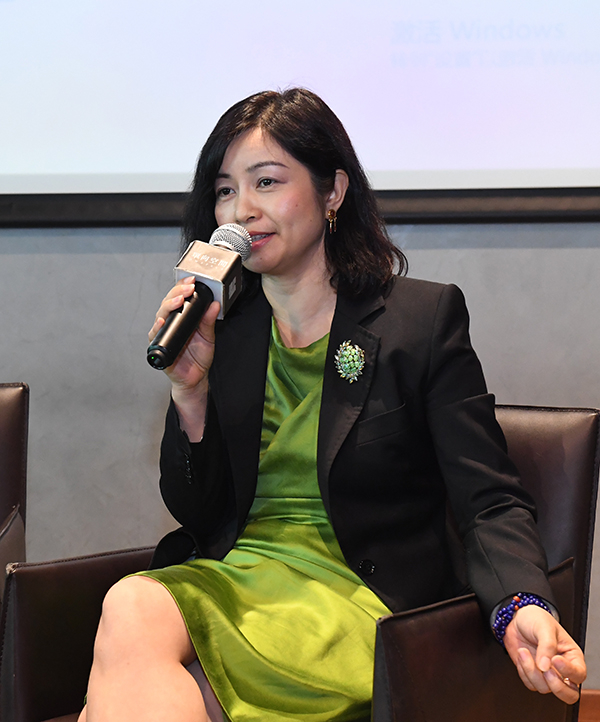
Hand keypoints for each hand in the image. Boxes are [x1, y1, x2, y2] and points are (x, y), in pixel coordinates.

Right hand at [149, 276, 220, 390]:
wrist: (195, 378)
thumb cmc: (198, 357)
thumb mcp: (208, 336)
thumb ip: (209, 321)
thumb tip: (215, 304)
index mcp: (181, 318)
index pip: (179, 297)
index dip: (183, 287)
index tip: (192, 280)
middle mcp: (170, 323)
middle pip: (168, 303)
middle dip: (177, 293)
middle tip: (187, 289)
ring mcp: (163, 334)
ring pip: (160, 315)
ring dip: (168, 306)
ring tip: (178, 301)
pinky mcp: (158, 346)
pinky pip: (155, 335)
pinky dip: (157, 328)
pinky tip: (161, 322)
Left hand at [503, 605, 585, 703]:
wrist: (515, 619)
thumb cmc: (535, 619)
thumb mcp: (544, 627)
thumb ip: (547, 646)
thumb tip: (545, 667)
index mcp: (572, 656)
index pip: (579, 674)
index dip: (569, 671)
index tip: (555, 659)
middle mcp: (562, 669)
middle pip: (569, 694)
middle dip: (556, 686)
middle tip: (544, 670)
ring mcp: (547, 673)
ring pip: (545, 688)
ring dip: (531, 671)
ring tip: (524, 651)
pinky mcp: (533, 675)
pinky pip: (530, 684)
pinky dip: (523, 671)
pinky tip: (521, 655)